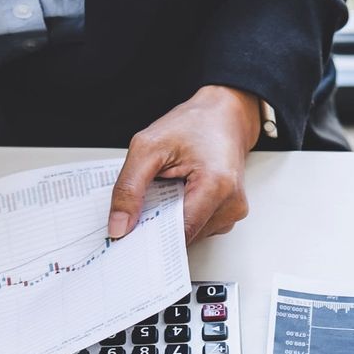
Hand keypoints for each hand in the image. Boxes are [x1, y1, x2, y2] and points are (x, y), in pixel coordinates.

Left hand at [108, 85, 261, 244]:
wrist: (224, 115)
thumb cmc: (194, 124)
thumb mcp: (148, 147)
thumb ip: (129, 187)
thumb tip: (119, 225)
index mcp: (217, 185)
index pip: (180, 233)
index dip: (151, 238)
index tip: (128, 238)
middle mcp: (231, 203)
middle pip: (185, 236)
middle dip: (160, 225)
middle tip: (145, 201)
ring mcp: (233, 211)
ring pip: (191, 235)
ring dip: (172, 219)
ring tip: (169, 189)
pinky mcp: (230, 214)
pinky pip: (200, 228)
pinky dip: (183, 216)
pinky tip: (180, 194)